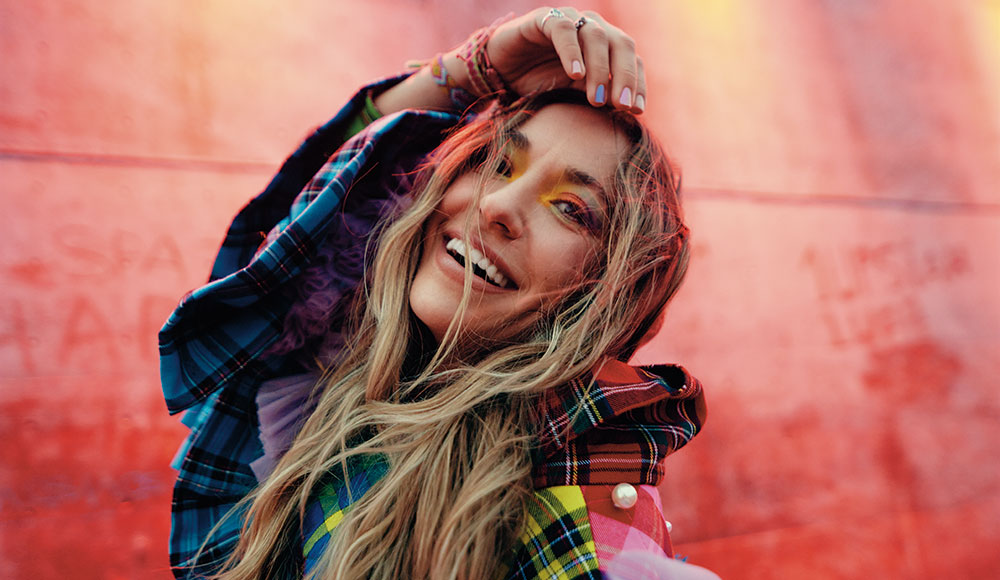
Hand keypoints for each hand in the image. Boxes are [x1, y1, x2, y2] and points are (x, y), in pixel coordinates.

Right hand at [484, 7, 645, 112]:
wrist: (500, 71)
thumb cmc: (540, 84)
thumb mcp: (573, 95)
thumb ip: (598, 98)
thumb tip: (628, 114)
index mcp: (605, 46)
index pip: (631, 60)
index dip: (637, 84)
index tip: (636, 111)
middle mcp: (592, 28)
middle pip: (621, 44)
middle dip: (624, 77)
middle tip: (621, 106)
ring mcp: (570, 20)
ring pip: (596, 36)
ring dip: (600, 69)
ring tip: (596, 99)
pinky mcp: (544, 19)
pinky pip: (564, 30)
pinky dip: (571, 52)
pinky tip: (574, 74)